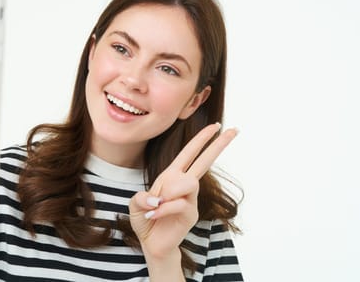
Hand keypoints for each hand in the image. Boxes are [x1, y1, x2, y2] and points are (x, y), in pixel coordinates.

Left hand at [129, 123, 237, 259]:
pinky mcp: (191, 214)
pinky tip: (154, 215)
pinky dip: (164, 209)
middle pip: (204, 161)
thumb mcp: (135, 204)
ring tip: (156, 204)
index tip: (216, 125)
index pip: (189, 154)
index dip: (201, 139)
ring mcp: (190, 199)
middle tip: (234, 130)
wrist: (151, 244)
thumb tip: (157, 199)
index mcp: (171, 176)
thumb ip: (141, 198)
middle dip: (218, 145)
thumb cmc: (145, 220)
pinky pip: (180, 204)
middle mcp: (183, 185)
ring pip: (190, 182)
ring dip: (170, 191)